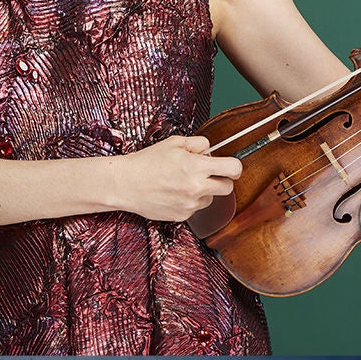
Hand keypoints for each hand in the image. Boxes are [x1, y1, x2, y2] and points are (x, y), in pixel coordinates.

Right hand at [117, 136, 241, 220]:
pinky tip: (174, 193)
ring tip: (182, 182)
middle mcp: (196, 188)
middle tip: (207, 173)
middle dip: (221, 180)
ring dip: (203, 191)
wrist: (125, 184)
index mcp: (196, 167)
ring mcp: (190, 205)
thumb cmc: (147, 162)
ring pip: (210, 198)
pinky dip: (189, 201)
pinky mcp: (182, 216)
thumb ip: (198, 143)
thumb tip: (211, 149)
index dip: (235, 167)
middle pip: (228, 188)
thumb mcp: (174, 143)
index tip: (231, 167)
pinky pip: (195, 208)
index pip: (233, 169)